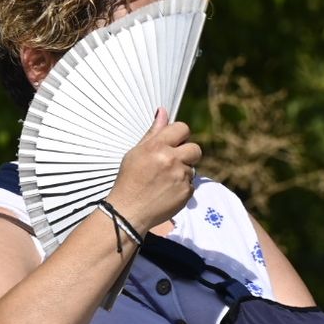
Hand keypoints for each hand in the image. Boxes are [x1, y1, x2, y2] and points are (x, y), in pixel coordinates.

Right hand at [106, 108, 200, 229]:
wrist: (128, 212)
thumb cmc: (129, 180)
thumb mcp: (136, 153)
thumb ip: (153, 133)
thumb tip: (163, 111)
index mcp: (157, 146)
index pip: (183, 128)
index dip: (180, 135)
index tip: (174, 143)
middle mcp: (171, 159)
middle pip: (195, 148)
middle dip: (186, 154)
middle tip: (172, 163)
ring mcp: (180, 176)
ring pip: (192, 167)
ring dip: (183, 172)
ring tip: (164, 180)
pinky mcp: (186, 192)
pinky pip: (191, 184)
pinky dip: (182, 187)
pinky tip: (167, 191)